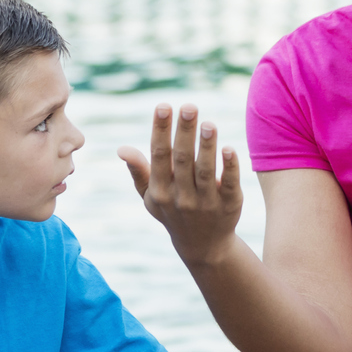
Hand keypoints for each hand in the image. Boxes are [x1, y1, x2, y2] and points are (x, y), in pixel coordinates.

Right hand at [118, 103, 243, 266]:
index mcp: (160, 191)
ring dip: (207, 146)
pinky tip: (229, 149)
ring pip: (206, 171)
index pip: (160, 156)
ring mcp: (206, 203)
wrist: (203, 245)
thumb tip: (122, 149)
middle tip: (188, 106)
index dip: (161, 131)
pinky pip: (229, 184)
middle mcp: (181, 198)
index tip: (163, 106)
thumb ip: (139, 171)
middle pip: (183, 160)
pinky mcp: (230, 205)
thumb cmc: (172, 211)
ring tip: (208, 123)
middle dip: (185, 133)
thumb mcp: (151, 196)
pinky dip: (230, 167)